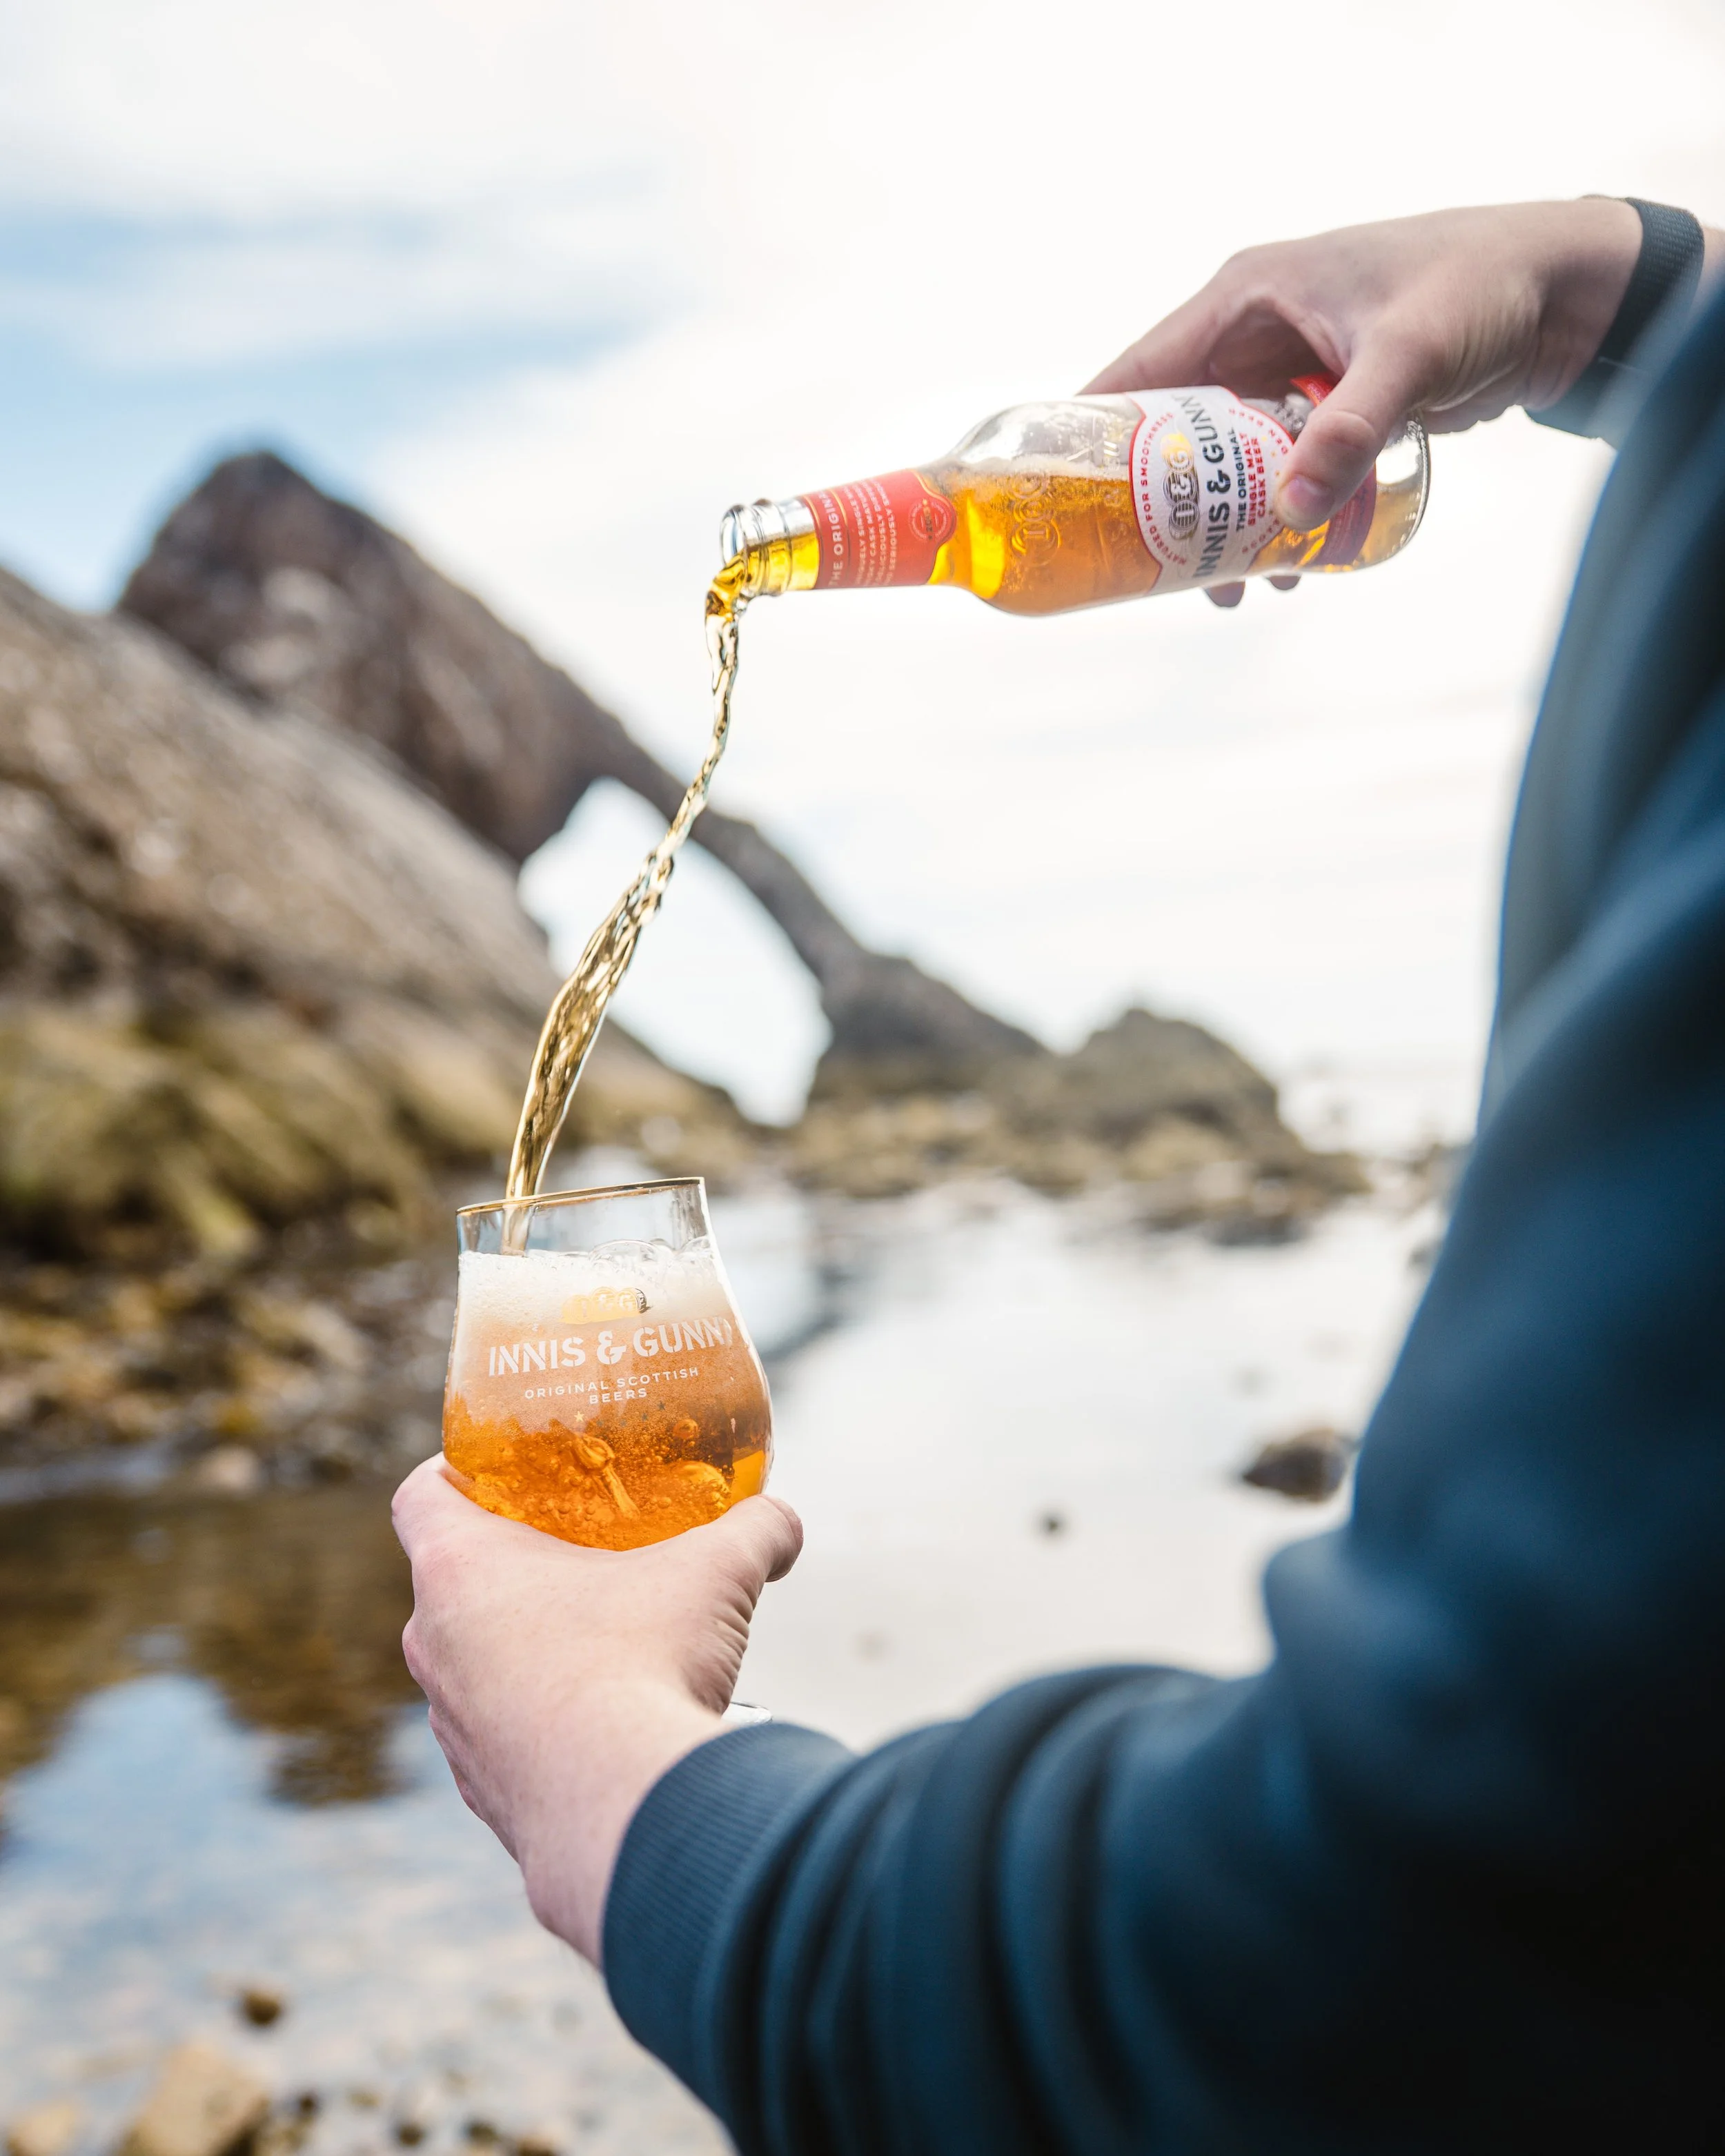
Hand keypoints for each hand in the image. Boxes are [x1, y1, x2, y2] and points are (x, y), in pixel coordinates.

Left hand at [392, 1457, 802, 1963]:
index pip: (420, 1496)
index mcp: (460, 1571)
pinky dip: (544, 1721)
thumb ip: (755, 1530)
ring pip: (474, 1664)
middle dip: (513, 1562)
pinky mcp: (484, 1793)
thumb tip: (780, 1523)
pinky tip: (608, 1723)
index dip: (455, 1469)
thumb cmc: (648, 1667)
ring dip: (527, 1646)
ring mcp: (452, 1729)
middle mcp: (434, 1648)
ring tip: (604, 1640)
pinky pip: (502, 1737)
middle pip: (451, 1581)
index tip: (501, 1470)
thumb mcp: (716, 1575)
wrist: (628, 1815)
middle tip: (580, 1549)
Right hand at [1086, 200, 1663, 601]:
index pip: (1142, 368)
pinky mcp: (1330, 407)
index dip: (1092, 431)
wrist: (1563, 292)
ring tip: (1228, 589)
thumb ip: (1349, 430)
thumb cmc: (1480, 289)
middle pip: (1178, 429)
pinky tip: (1285, 567)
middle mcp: (1258, 333)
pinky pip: (1280, 471)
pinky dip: (1275, 517)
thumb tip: (1290, 515)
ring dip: (1224, 525)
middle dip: (1165, 503)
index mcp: (1249, 297)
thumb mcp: (1408, 355)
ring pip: (1229, 461)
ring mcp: (1293, 374)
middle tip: (1147, 573)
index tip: (1056, 496)